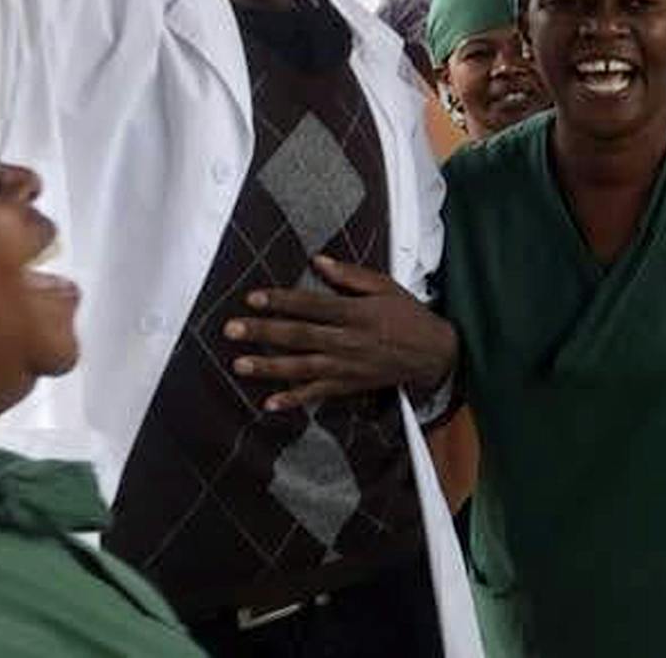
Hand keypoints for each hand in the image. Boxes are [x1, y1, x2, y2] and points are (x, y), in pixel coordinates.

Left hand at [227, 255, 456, 412]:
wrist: (434, 354)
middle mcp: (349, 340)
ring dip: (269, 366)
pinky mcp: (349, 385)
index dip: (281, 301)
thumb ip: (351, 275)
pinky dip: (294, 400)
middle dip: (264, 331)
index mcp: (356, 312)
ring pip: (302, 367)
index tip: (253, 298)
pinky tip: (270, 403)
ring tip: (239, 364)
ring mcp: (348, 366)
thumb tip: (317, 262)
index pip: (312, 305)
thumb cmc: (408, 316)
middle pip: (300, 335)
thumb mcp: (386, 287)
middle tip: (231, 329)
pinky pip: (318, 394)